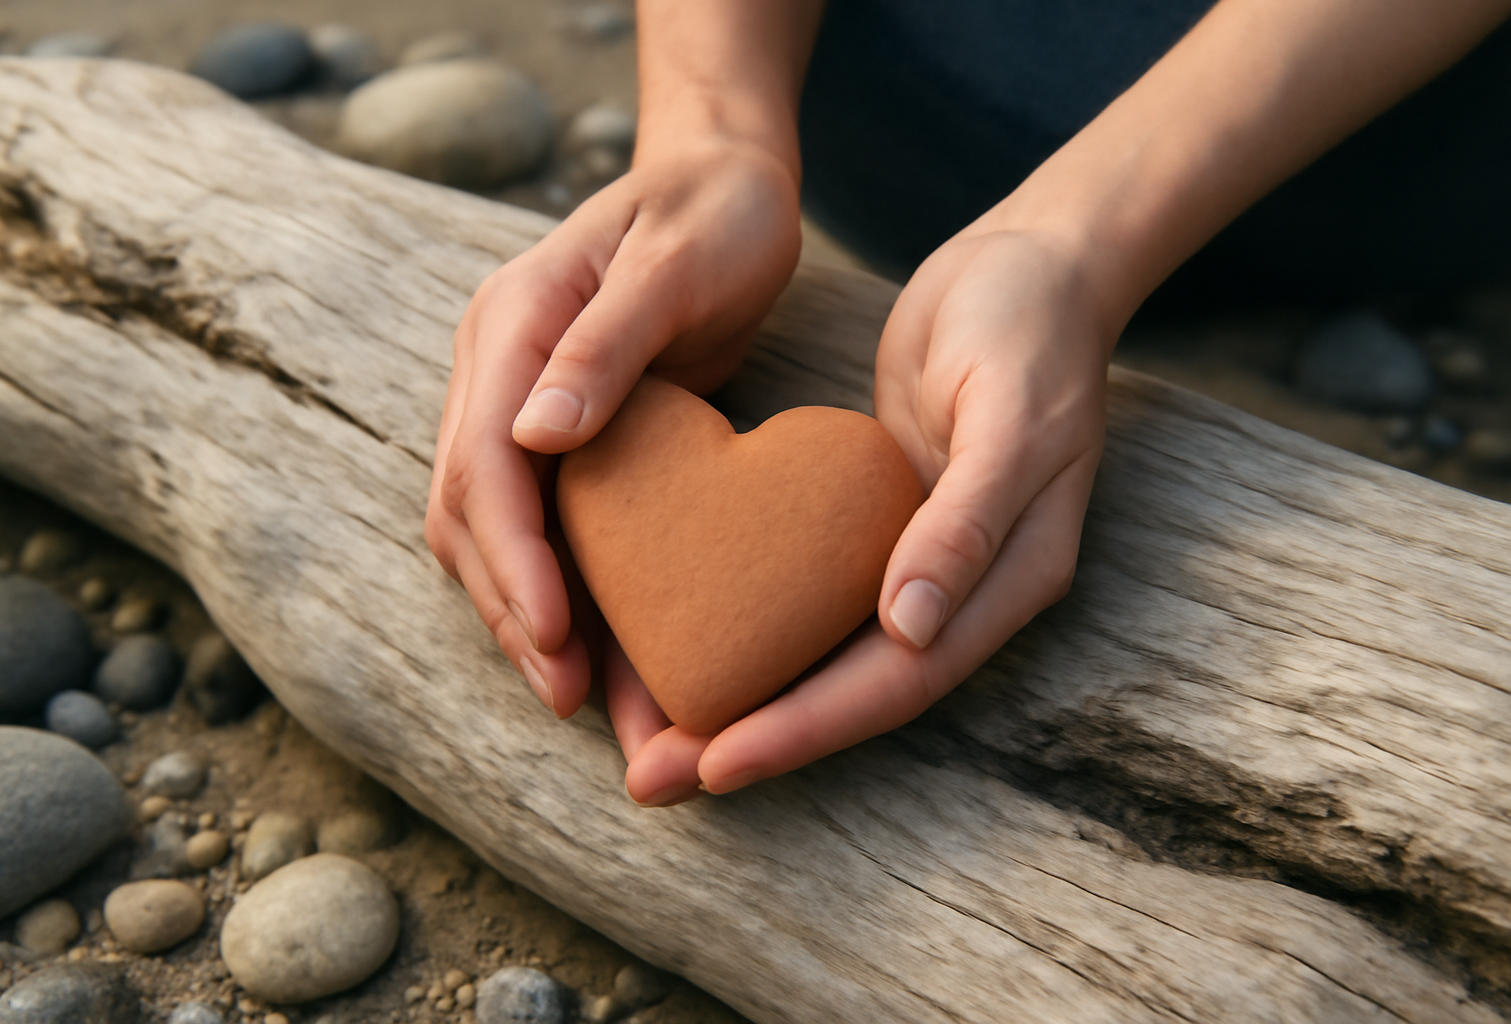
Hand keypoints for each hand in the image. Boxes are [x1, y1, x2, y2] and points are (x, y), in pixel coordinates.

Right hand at [425, 138, 801, 718]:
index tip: (555, 636)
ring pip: (496, 533)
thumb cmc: (716, 211)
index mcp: (510, 327)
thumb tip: (533, 436)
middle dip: (515, 611)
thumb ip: (604, 344)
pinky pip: (546, 525)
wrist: (727, 181)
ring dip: (533, 618)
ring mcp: (520, 404)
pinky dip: (568, 590)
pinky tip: (606, 650)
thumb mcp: (674, 262)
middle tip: (572, 699)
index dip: (514, 558)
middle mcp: (496, 373)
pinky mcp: (561, 435)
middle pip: (472, 514)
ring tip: (590, 701)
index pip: (484, 462)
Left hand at [621, 227, 1114, 803]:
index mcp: (1006, 580)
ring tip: (650, 737)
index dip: (808, 728)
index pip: (900, 682)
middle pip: (850, 690)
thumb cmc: (1031, 330)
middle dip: (756, 739)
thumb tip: (910, 631)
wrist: (1029, 264)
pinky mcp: (870, 523)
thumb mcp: (1012, 418)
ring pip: (823, 654)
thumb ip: (968, 524)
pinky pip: (807, 593)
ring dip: (744, 699)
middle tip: (653, 779)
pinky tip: (684, 638)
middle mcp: (958, 591)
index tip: (719, 762)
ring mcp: (913, 560)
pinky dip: (751, 627)